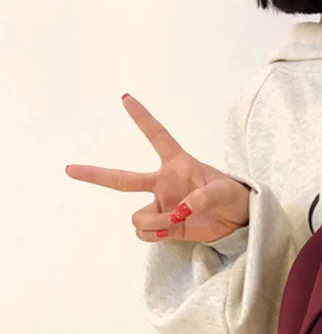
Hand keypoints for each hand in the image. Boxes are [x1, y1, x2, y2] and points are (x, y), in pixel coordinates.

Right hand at [66, 94, 249, 242]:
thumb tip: (179, 211)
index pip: (157, 136)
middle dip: (94, 174)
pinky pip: (144, 233)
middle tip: (70, 170)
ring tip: (176, 222)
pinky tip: (170, 232)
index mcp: (178, 164)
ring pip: (137, 216)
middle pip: (122, 179)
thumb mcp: (224, 191)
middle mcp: (163, 184)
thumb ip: (201, 197)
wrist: (240, 222)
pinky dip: (154, 235)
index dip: (142, 117)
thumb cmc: (234, 197)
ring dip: (153, 223)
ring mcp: (162, 206)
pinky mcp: (165, 227)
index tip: (125, 98)